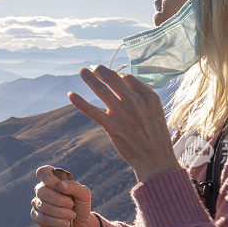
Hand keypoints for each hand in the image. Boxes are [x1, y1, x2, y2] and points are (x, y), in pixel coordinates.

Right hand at [31, 165, 99, 226]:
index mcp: (52, 180)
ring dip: (60, 212)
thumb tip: (60, 185)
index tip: (60, 187)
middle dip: (59, 200)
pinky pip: (42, 218)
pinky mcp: (36, 216)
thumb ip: (74, 186)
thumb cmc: (81, 205)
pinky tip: (65, 223)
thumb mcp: (84, 194)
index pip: (42, 172)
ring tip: (72, 216)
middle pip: (42, 191)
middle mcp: (42, 189)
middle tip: (71, 205)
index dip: (49, 179)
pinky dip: (55, 221)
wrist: (81, 224)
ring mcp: (37, 203)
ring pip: (42, 206)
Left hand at [69, 65, 179, 183]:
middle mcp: (135, 101)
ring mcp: (122, 113)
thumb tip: (125, 81)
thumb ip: (142, 95)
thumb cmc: (155, 135)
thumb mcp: (156, 110)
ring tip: (82, 71)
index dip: (117, 76)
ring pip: (101, 90)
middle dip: (100, 70)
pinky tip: (71, 95)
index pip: (127, 77)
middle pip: (113, 77)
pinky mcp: (112, 126)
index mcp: (148, 96)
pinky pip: (92, 111)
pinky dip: (80, 102)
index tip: (112, 78)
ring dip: (89, 78)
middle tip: (94, 67)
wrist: (155, 159)